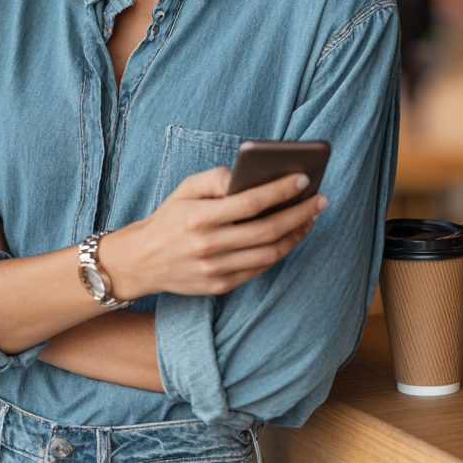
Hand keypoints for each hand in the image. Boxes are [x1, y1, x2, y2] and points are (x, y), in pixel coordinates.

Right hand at [100, 167, 326, 301]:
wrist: (142, 260)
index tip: (303, 180)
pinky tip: (290, 237)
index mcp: (198, 217)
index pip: (249, 203)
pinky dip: (279, 252)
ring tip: (310, 218)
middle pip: (267, 230)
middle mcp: (208, 245)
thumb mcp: (184, 189)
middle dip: (299, 213)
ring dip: (295, 235)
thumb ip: (215, 178)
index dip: (280, 191)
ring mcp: (216, 269)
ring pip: (269, 253)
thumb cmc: (169, 218)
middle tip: (320, 200)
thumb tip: (247, 176)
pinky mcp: (220, 285)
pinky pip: (259, 269)